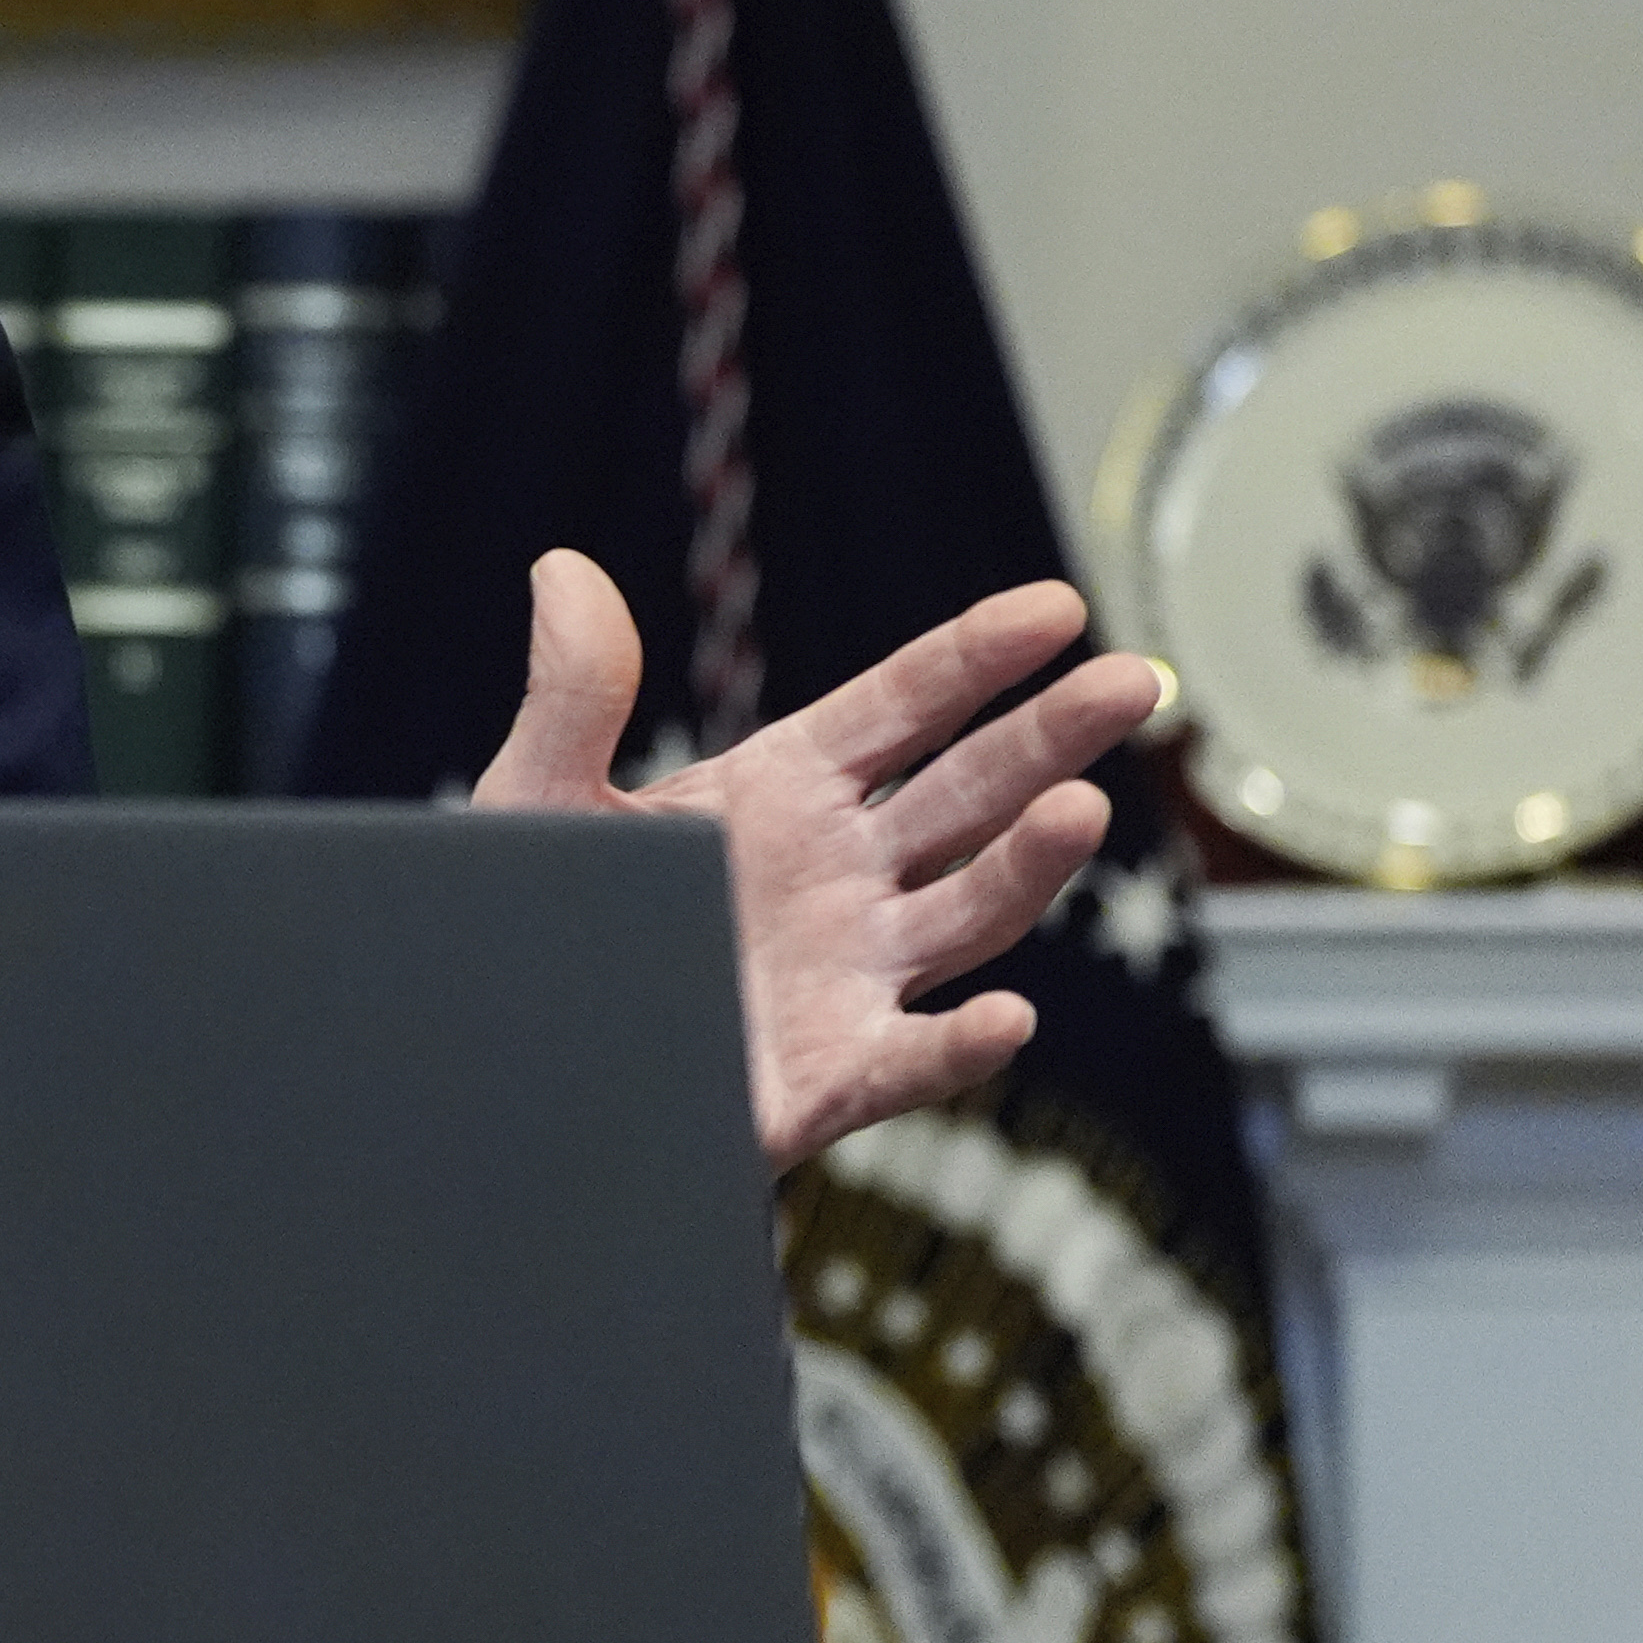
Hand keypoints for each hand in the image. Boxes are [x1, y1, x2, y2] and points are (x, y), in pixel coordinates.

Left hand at [469, 552, 1160, 1169]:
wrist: (508, 1054)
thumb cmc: (533, 918)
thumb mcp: (540, 801)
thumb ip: (573, 698)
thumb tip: (562, 569)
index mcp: (784, 789)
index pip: (906, 706)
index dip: (978, 656)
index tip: (1057, 608)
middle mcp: (840, 873)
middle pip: (970, 792)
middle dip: (1050, 738)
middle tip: (1133, 681)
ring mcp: (849, 972)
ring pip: (969, 913)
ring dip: (1029, 867)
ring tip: (1080, 809)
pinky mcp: (827, 1073)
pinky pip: (911, 1059)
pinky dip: (962, 1044)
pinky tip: (1004, 1017)